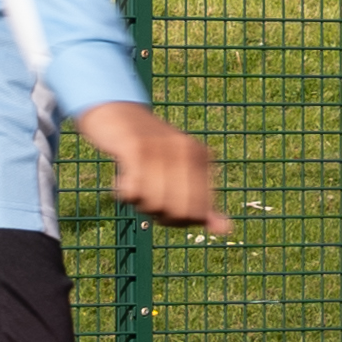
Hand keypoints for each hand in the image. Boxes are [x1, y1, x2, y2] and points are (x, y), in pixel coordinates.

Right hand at [79, 101, 226, 232]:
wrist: (115, 112)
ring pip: (156, 204)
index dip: (180, 221)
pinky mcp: (135, 147)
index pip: (199, 212)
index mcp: (201, 158)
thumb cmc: (148, 150)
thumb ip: (201, 202)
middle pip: (179, 212)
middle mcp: (185, 151)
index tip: (165, 211)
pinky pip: (134, 190)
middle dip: (161, 217)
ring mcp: (161, 148)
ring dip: (140, 205)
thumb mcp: (180, 172)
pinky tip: (122, 182)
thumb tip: (226, 230)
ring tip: (134, 189)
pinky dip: (125, 194)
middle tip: (146, 202)